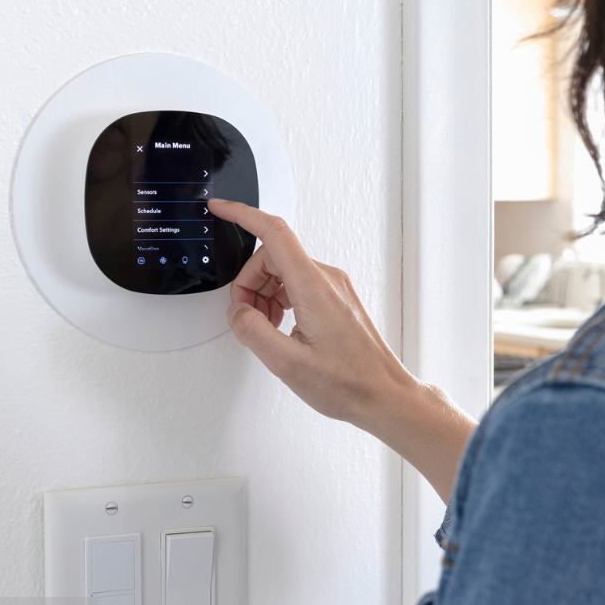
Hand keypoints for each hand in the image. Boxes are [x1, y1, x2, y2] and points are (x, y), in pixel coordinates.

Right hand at [208, 198, 475, 501]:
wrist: (384, 395)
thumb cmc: (347, 383)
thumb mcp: (286, 363)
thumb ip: (252, 330)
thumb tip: (238, 312)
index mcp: (313, 286)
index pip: (273, 232)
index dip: (242, 215)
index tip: (219, 209)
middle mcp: (327, 279)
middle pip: (272, 257)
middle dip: (249, 283)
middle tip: (246, 318)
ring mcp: (335, 287)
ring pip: (284, 272)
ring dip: (264, 295)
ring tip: (265, 329)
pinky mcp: (337, 299)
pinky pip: (299, 286)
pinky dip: (281, 301)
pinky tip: (281, 327)